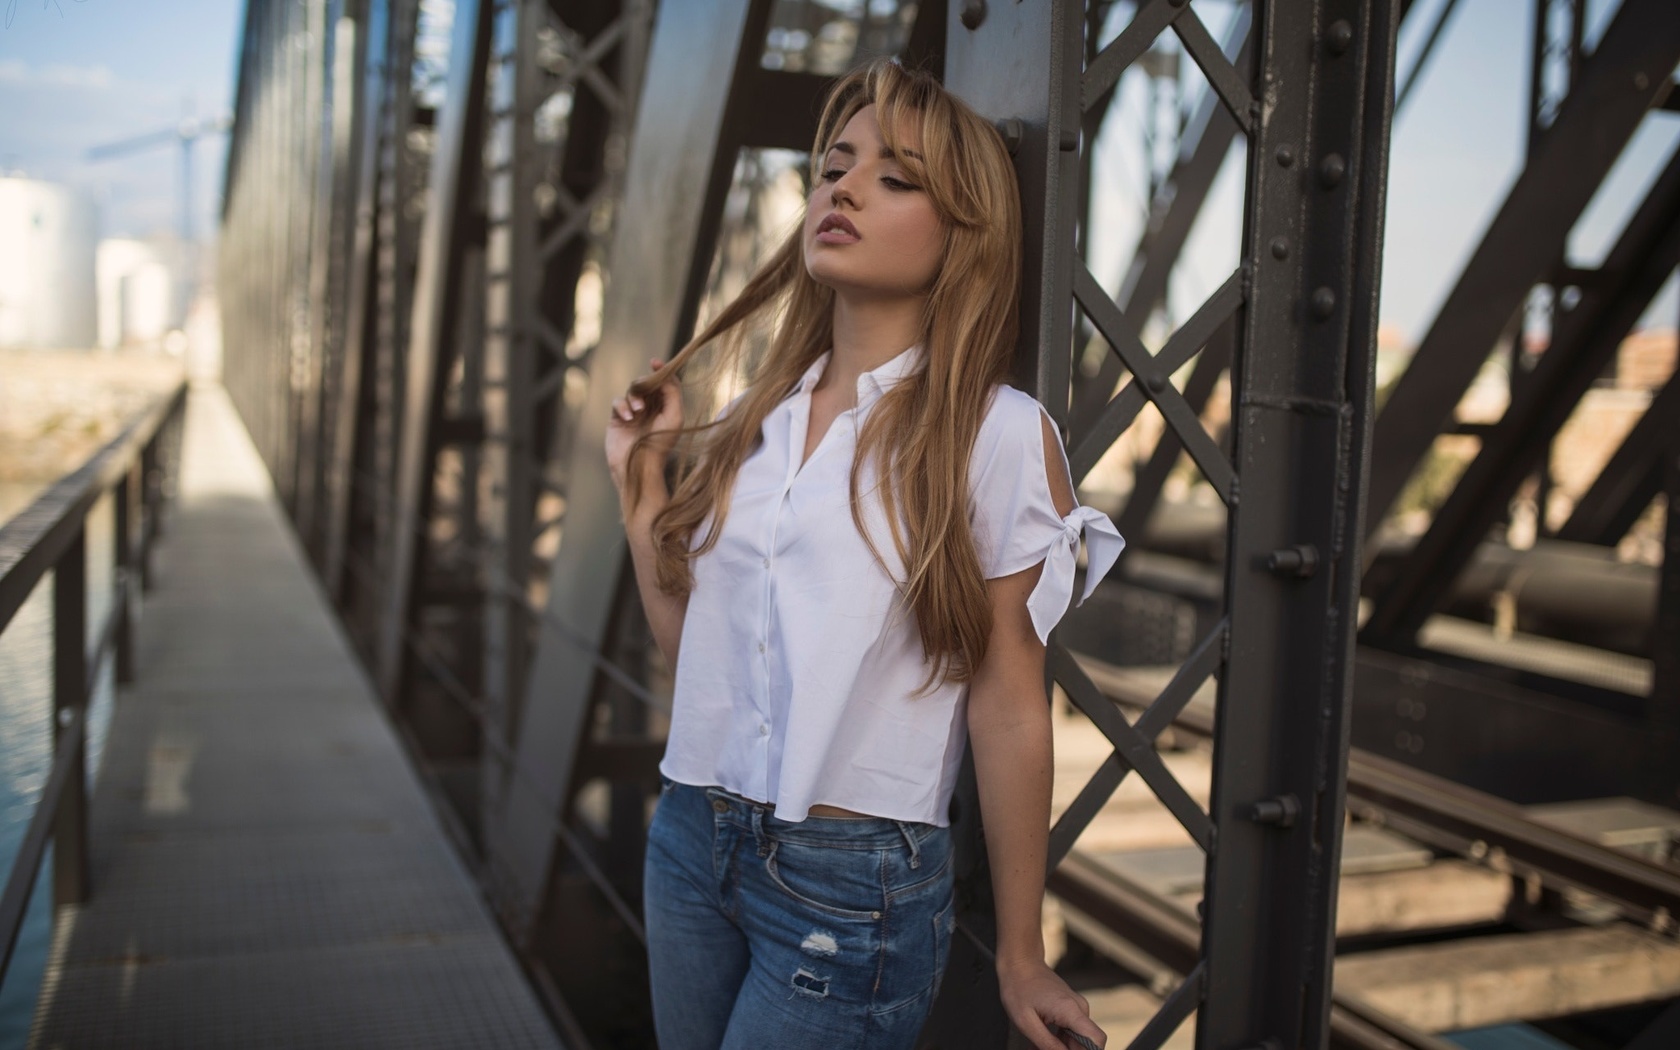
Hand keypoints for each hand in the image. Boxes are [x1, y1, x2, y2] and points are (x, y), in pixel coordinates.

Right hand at [606, 358, 683, 494]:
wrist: (640, 466)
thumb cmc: (661, 443)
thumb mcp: (674, 417)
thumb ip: (673, 393)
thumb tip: (665, 374)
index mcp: (666, 407)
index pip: (664, 383)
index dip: (661, 371)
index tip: (655, 362)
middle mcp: (651, 408)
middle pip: (646, 384)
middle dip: (645, 385)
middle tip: (647, 392)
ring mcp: (633, 413)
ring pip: (631, 391)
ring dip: (634, 397)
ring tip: (638, 411)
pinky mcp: (618, 419)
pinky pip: (617, 402)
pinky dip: (622, 406)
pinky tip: (628, 417)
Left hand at [998, 958, 1105, 1049]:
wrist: (1019, 963)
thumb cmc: (1018, 988)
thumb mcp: (1025, 1022)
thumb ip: (1046, 1043)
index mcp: (1070, 1010)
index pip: (1097, 1038)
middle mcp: (1078, 1008)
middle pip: (1086, 1041)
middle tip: (1042, 1049)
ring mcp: (1075, 1007)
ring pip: (1077, 1038)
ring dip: (1061, 1048)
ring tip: (1038, 1047)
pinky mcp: (1070, 1007)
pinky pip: (1071, 1030)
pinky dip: (1059, 1040)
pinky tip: (1041, 1043)